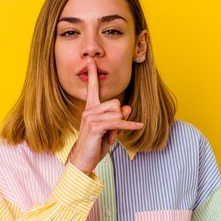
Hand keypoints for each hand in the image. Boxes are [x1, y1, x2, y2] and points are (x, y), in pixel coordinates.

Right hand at [69, 57, 143, 174]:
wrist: (83, 160)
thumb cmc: (94, 145)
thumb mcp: (109, 129)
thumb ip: (118, 117)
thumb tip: (128, 108)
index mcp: (90, 108)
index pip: (92, 88)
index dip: (92, 73)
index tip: (90, 60)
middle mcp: (89, 110)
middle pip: (115, 103)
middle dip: (120, 117)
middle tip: (114, 132)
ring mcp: (91, 118)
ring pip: (117, 112)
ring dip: (121, 126)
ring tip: (112, 137)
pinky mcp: (96, 127)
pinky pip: (118, 122)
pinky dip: (129, 126)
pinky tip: (138, 126)